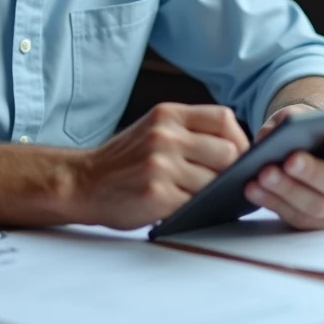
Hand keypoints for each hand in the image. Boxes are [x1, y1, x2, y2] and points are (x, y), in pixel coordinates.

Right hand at [73, 103, 249, 229]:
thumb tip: (237, 150)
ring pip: (214, 182)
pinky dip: (197, 209)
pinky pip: (195, 204)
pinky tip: (188, 208)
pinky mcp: (156, 195)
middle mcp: (165, 136)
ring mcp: (161, 165)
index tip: (239, 157)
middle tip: (224, 183)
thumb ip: (189, 131)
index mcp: (168, 114)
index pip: (224, 119)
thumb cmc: (124, 160)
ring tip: (203, 197)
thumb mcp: (154, 129)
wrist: (82, 182)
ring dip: (214, 194)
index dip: (240, 140)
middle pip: (227, 152)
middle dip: (231, 171)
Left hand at [246, 104, 323, 230]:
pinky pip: (296, 217)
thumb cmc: (312, 133)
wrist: (309, 153)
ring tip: (263, 174)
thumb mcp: (304, 117)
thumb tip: (271, 136)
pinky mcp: (318, 224)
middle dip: (312, 173)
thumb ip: (292, 120)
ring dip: (287, 190)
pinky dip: (273, 202)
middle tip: (289, 160)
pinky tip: (253, 189)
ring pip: (316, 206)